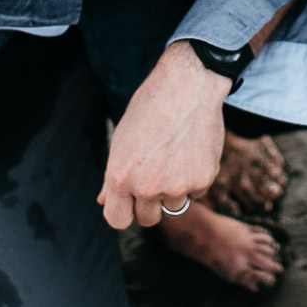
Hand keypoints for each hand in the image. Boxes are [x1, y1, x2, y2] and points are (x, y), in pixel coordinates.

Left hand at [98, 41, 230, 227]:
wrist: (188, 86)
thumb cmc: (150, 108)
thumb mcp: (122, 139)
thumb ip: (112, 176)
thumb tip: (103, 201)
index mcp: (121, 177)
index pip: (118, 220)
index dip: (123, 211)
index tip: (129, 201)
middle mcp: (147, 187)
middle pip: (148, 219)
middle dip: (149, 203)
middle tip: (155, 175)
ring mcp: (177, 186)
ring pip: (174, 206)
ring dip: (174, 190)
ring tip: (174, 156)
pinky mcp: (203, 180)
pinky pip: (196, 193)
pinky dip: (194, 178)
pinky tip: (191, 150)